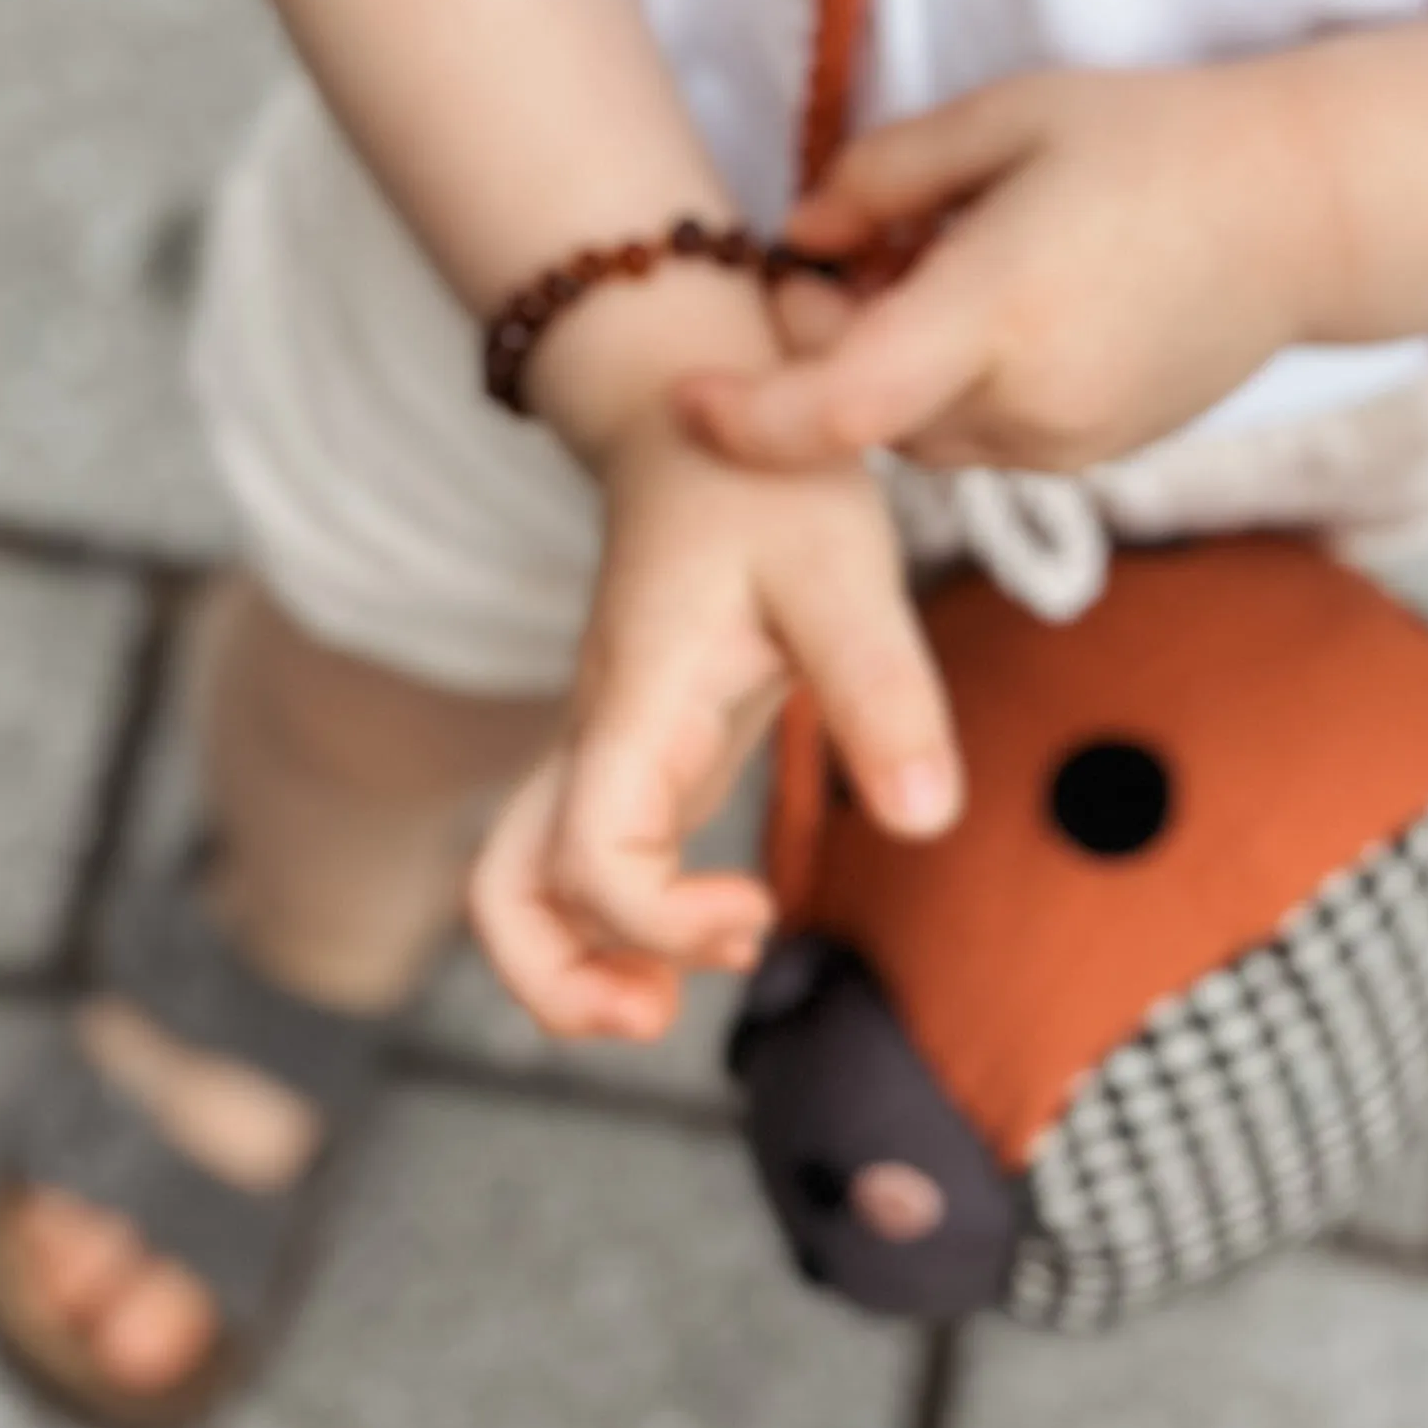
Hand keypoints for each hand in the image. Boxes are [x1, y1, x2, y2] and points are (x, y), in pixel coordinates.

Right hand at [467, 410, 959, 1043]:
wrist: (697, 411)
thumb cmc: (767, 486)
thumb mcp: (844, 568)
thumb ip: (882, 689)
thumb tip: (925, 823)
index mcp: (635, 705)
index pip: (587, 859)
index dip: (655, 921)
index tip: (756, 906)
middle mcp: (600, 737)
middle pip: (502, 890)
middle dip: (555, 984)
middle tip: (657, 1015)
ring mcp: (610, 748)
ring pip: (526, 879)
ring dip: (575, 961)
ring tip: (677, 991)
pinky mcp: (641, 750)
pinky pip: (587, 857)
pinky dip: (620, 919)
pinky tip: (719, 924)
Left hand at [674, 64, 1327, 482]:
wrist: (1305, 210)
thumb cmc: (1153, 140)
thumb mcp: (1004, 119)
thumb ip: (882, 177)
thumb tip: (800, 235)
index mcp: (998, 311)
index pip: (839, 407)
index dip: (747, 415)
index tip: (687, 391)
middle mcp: (1032, 401)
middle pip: (864, 414)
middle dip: (823, 345)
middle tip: (851, 246)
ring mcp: (1072, 441)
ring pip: (919, 432)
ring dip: (888, 367)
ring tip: (940, 256)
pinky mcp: (1098, 455)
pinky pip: (981, 435)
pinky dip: (953, 384)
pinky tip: (996, 298)